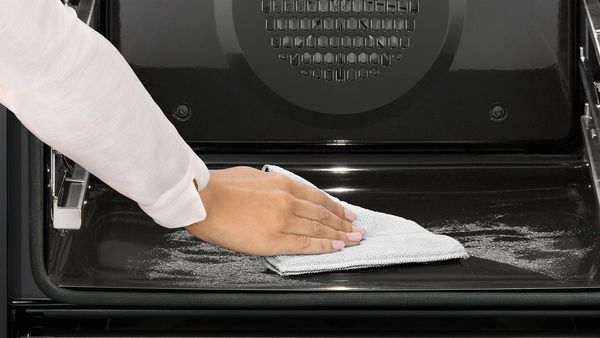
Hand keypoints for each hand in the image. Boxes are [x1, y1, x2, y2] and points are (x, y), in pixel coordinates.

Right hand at [185, 166, 364, 255]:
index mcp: (282, 184)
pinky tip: (336, 247)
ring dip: (340, 234)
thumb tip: (279, 189)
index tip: (345, 211)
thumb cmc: (220, 186)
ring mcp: (282, 221)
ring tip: (353, 238)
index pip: (317, 197)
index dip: (335, 206)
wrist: (203, 199)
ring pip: (319, 228)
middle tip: (356, 227)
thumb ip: (271, 185)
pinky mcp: (273, 240)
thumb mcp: (252, 176)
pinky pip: (305, 244)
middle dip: (343, 221)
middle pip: (322, 213)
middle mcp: (287, 201)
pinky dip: (324, 245)